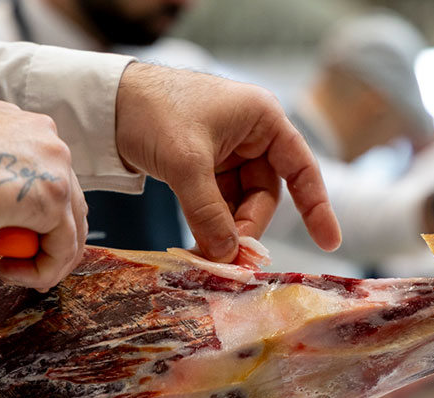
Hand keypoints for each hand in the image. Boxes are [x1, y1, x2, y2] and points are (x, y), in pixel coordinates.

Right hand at [0, 101, 85, 290]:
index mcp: (13, 121)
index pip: (41, 167)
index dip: (34, 206)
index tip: (12, 231)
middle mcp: (41, 134)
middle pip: (64, 194)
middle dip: (48, 234)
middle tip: (22, 259)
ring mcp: (54, 162)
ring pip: (69, 222)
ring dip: (46, 255)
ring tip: (15, 270)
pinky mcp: (56, 196)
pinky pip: (63, 245)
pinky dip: (44, 268)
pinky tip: (11, 273)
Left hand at [115, 63, 340, 261]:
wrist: (105, 100)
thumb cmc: (153, 112)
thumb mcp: (186, 164)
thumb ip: (209, 212)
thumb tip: (227, 256)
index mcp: (262, 119)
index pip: (301, 167)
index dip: (317, 206)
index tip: (328, 242)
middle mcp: (251, 133)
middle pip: (265, 194)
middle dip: (247, 227)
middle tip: (231, 260)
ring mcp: (228, 150)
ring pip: (240, 203)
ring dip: (226, 230)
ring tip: (207, 256)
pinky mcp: (205, 164)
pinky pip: (218, 201)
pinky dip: (210, 223)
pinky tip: (197, 244)